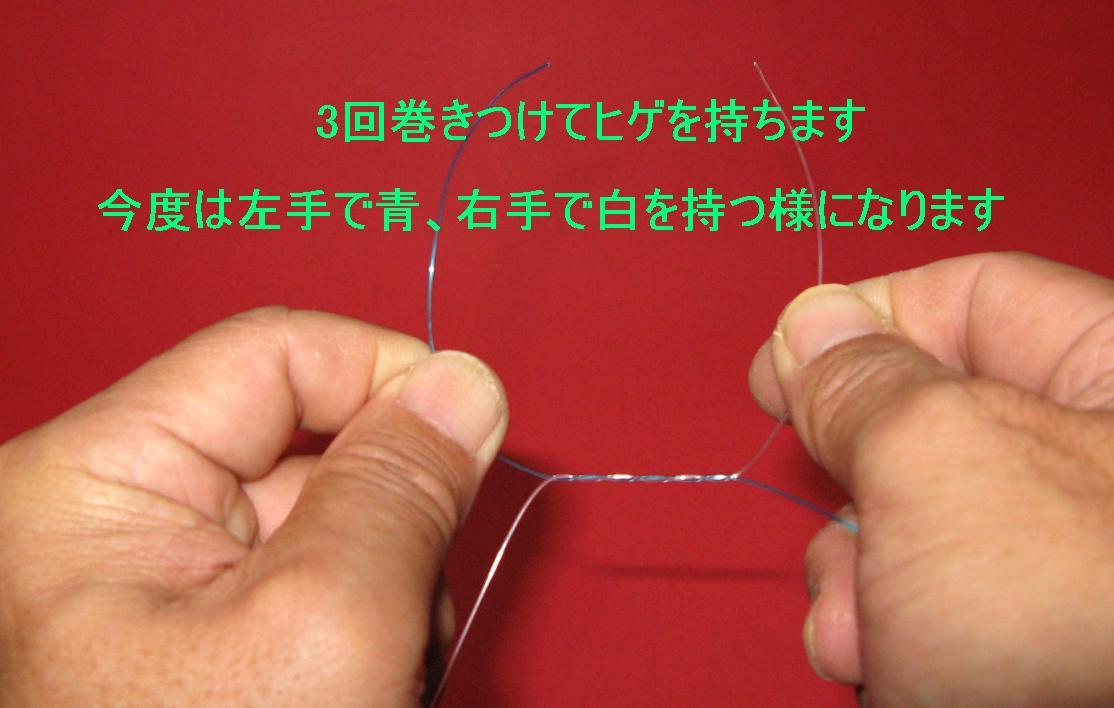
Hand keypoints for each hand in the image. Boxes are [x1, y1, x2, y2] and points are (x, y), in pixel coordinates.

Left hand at [0, 307, 507, 705]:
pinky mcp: (189, 635)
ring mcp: (145, 584)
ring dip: (384, 583)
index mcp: (88, 484)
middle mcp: (104, 521)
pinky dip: (363, 625)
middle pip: (303, 441)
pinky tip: (358, 686)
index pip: (274, 353)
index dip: (389, 377)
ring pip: (321, 518)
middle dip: (389, 514)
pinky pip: (310, 582)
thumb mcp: (325, 627)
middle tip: (406, 606)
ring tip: (375, 672)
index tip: (470, 427)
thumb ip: (399, 489)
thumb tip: (462, 390)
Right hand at [749, 252, 1113, 705]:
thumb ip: (863, 380)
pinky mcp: (1027, 630)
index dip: (862, 319)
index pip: (971, 296)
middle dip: (852, 475)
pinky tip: (880, 659)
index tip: (780, 361)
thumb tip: (810, 325)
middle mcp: (1091, 461)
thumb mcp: (936, 461)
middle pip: (926, 419)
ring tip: (866, 622)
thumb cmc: (1078, 614)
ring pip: (911, 521)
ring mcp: (1058, 553)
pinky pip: (928, 596)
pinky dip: (885, 625)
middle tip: (825, 502)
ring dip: (856, 571)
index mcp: (1111, 373)